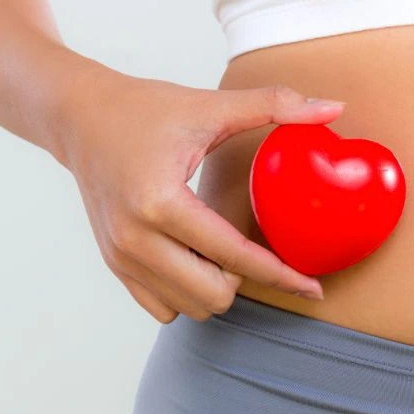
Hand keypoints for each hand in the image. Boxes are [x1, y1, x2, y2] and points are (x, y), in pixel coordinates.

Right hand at [61, 75, 346, 323]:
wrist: (78, 117)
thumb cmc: (145, 109)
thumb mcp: (210, 105)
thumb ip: (275, 105)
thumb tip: (335, 107)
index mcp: (160, 202)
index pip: (234, 256)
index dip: (282, 275)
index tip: (315, 288)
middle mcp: (134, 239)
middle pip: (213, 296)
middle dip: (245, 280)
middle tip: (252, 248)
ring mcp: (120, 257)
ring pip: (188, 309)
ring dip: (215, 288)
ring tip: (220, 248)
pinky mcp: (113, 264)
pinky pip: (162, 307)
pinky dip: (187, 292)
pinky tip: (196, 259)